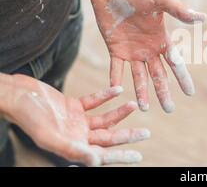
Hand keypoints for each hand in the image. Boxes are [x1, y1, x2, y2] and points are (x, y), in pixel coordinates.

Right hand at [4, 74, 149, 165]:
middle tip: (146, 133)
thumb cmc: (28, 117)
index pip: (102, 154)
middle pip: (108, 137)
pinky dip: (105, 96)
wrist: (16, 95)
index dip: (120, 156)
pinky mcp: (72, 105)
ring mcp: (75, 120)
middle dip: (127, 135)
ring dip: (119, 113)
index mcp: (73, 146)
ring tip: (134, 105)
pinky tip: (118, 90)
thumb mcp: (49, 136)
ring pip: (104, 119)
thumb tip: (96, 160)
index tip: (138, 155)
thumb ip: (72, 149)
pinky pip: (94, 102)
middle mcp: (77, 135)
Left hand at [91, 0, 206, 112]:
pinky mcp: (116, 49)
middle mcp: (149, 49)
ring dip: (142, 92)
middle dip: (164, 92)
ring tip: (144, 108)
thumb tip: (202, 17)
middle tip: (169, 109)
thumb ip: (180, 9)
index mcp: (162, 40)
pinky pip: (116, 68)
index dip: (183, 78)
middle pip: (158, 75)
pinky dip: (116, 79)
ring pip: (139, 76)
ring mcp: (132, 51)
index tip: (190, 93)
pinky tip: (117, 91)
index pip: (176, 63)